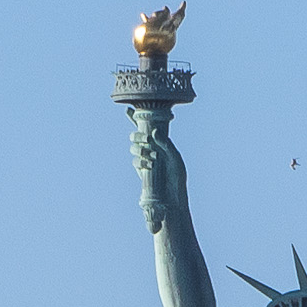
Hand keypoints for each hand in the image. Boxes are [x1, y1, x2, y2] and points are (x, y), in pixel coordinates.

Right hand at [132, 111, 186, 231]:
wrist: (173, 197)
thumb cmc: (177, 177)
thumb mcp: (175, 158)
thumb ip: (166, 144)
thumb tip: (154, 132)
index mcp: (160, 142)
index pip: (147, 127)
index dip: (136, 118)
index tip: (128, 109)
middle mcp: (151, 149)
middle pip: (136, 136)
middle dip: (138, 135)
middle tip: (146, 139)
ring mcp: (144, 159)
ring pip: (134, 148)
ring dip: (140, 149)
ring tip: (153, 157)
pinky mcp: (140, 170)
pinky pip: (135, 161)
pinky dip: (140, 161)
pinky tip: (149, 166)